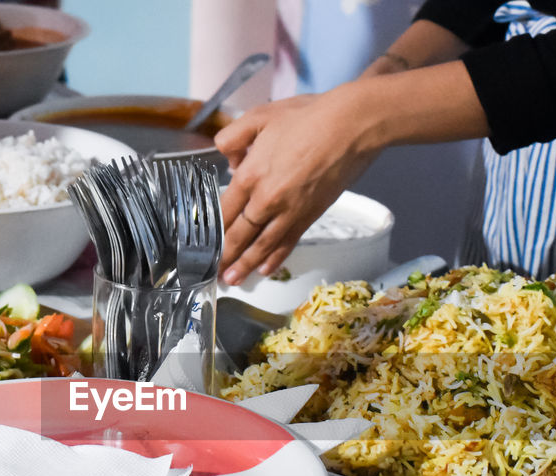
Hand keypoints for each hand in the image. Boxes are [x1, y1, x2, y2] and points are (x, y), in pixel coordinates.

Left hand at [215, 87, 380, 284]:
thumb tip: (230, 161)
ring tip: (234, 280)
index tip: (205, 243)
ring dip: (246, 264)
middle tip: (214, 270)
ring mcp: (290, 210)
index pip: (225, 209)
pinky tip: (266, 269)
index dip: (214, 229)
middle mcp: (267, 199)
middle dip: (226, 255)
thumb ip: (234, 137)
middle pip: (240, 233)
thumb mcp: (259, 116)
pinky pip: (288, 242)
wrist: (351, 126)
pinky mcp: (310, 215)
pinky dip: (276, 258)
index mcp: (250, 174)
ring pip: (262, 244)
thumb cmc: (307, 116)